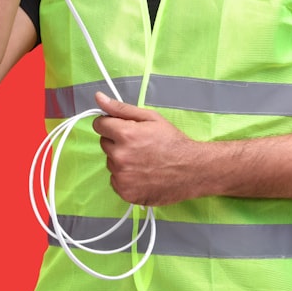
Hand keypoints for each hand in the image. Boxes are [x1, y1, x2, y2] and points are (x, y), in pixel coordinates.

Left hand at [92, 91, 199, 206]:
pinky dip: (126, 177)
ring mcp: (122, 177)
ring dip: (121, 160)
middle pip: (104, 143)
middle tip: (139, 145)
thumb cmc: (173, 143)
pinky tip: (142, 173)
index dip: (110, 124)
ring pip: (111, 163)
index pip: (99, 125)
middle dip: (117, 142)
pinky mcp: (125, 193)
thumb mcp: (151, 118)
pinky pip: (116, 180)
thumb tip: (99, 98)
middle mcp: (120, 157)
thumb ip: (121, 108)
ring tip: (143, 160)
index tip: (121, 128)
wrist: (192, 170)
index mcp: (125, 135)